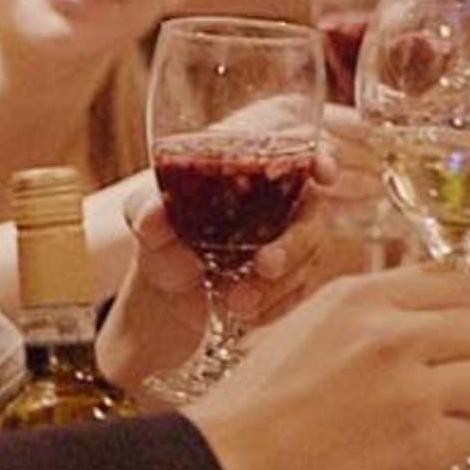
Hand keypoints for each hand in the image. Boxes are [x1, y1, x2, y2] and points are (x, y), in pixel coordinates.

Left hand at [100, 172, 352, 390]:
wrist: (167, 292)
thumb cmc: (164, 236)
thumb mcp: (148, 218)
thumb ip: (146, 210)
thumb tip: (152, 215)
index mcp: (255, 170)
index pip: (304, 154)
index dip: (322, 160)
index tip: (323, 174)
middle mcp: (285, 204)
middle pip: (313, 216)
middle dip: (294, 244)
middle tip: (265, 266)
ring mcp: (294, 246)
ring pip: (309, 262)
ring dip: (280, 285)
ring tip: (238, 303)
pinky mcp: (294, 284)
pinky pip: (298, 296)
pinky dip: (274, 307)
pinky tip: (246, 315)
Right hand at [187, 268, 469, 469]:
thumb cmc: (250, 411)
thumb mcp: (302, 328)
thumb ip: (365, 318)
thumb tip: (426, 321)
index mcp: (360, 297)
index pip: (456, 281)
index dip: (465, 313)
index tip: (459, 337)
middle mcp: (392, 332)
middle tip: (447, 387)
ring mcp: (411, 388)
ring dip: (466, 406)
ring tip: (427, 424)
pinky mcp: (421, 445)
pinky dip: (451, 450)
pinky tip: (414, 456)